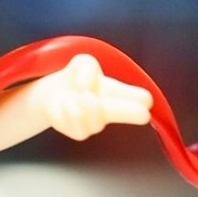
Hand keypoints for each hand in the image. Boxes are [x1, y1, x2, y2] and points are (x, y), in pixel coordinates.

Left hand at [37, 53, 152, 140]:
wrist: (51, 96)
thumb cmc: (74, 80)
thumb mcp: (82, 63)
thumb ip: (88, 66)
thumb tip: (85, 87)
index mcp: (117, 92)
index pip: (137, 97)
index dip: (142, 98)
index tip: (146, 100)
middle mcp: (110, 110)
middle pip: (124, 112)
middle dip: (131, 112)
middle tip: (143, 114)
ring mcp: (96, 123)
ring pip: (96, 114)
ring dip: (86, 101)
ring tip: (80, 96)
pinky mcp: (80, 133)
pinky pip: (77, 118)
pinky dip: (69, 107)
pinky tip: (66, 105)